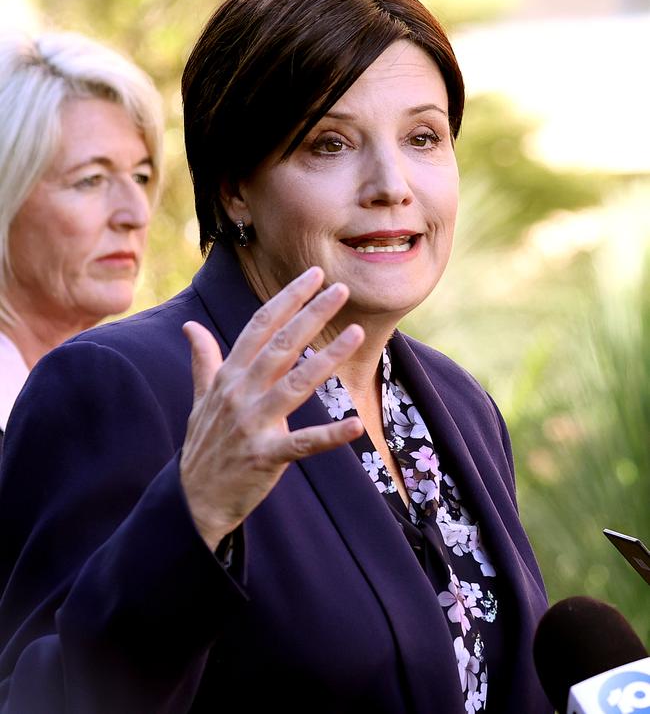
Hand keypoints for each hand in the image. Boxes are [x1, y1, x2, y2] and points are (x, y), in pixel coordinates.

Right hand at [180, 266, 364, 550]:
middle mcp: (239, 393)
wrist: (192, 499)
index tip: (314, 276)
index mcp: (228, 375)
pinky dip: (330, 436)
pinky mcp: (265, 456)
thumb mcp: (200, 398)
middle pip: (281, 345)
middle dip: (312, 314)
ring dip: (327, 358)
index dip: (288, 299)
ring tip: (356, 333)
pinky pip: (302, 444)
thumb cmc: (204, 444)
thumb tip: (191, 326)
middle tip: (341, 289)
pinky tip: (356, 425)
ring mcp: (252, 424)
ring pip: (295, 384)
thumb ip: (204, 360)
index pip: (260, 326)